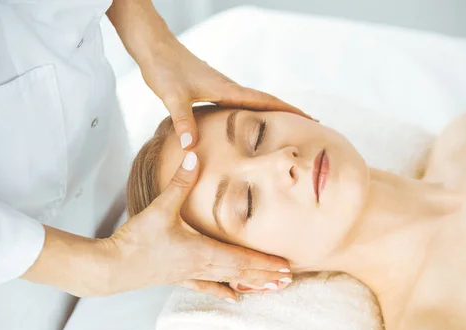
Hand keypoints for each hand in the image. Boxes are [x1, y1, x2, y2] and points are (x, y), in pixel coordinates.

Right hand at [101, 152, 292, 300]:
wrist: (112, 266)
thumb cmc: (137, 239)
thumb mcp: (160, 207)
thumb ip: (179, 182)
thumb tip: (193, 154)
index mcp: (201, 251)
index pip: (242, 259)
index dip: (265, 263)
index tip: (286, 267)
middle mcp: (201, 266)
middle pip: (240, 272)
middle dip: (265, 275)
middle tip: (289, 280)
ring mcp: (190, 275)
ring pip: (228, 281)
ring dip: (251, 283)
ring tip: (272, 289)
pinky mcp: (178, 278)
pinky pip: (206, 286)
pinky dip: (223, 291)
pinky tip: (234, 298)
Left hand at [140, 34, 310, 146]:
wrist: (154, 46)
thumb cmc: (164, 68)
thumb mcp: (172, 97)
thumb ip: (183, 121)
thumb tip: (192, 146)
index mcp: (227, 90)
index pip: (265, 101)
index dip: (289, 110)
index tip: (311, 118)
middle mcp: (229, 87)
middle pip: (267, 100)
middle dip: (289, 111)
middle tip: (311, 122)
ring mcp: (222, 87)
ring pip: (255, 100)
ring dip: (274, 110)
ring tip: (288, 122)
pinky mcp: (212, 88)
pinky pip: (241, 101)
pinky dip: (254, 109)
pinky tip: (249, 118)